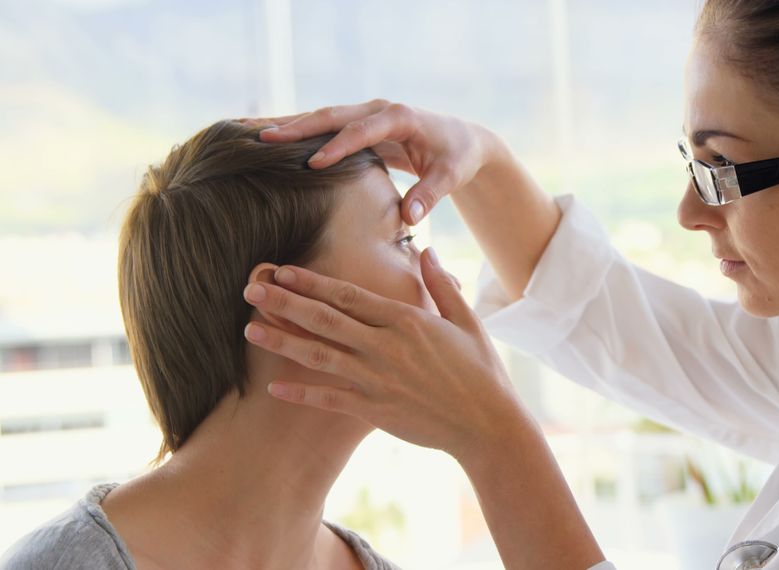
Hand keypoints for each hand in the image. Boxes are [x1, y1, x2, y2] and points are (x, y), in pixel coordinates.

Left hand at [241, 247, 536, 461]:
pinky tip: (273, 388)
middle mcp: (386, 347)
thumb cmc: (481, 370)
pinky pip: (330, 399)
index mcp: (406, 320)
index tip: (283, 270)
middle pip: (325, 319)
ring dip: (283, 342)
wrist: (487, 424)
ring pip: (320, 356)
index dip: (312, 282)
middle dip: (285, 303)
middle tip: (251, 289)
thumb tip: (426, 249)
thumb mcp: (466, 320)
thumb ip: (441, 284)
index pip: (349, 295)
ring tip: (250, 329)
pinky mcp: (374, 410)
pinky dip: (301, 394)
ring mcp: (377, 379)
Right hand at [246, 100, 502, 225]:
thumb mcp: (451, 176)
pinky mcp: (358, 127)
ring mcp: (365, 115)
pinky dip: (297, 132)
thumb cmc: (456, 158)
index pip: (362, 132)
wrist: (461, 140)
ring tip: (250, 136)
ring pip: (321, 118)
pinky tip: (267, 140)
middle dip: (297, 127)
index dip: (338, 147)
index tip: (312, 165)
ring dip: (288, 126)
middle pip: (331, 116)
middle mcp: (378, 110)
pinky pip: (323, 128)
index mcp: (399, 118)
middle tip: (262, 140)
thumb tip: (411, 219)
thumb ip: (431, 195)